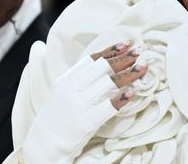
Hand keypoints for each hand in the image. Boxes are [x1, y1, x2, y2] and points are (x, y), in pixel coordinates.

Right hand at [22, 42, 147, 163]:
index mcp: (66, 79)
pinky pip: (109, 106)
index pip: (92, 59)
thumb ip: (79, 79)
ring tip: (143, 68)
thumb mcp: (63, 92)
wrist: (44, 144)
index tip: (125, 44)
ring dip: (129, 74)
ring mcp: (79, 104)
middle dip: (123, 58)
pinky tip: (134, 91)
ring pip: (109, 83)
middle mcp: (71, 89)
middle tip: (139, 52)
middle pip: (103, 67)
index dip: (111, 50)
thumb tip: (105, 65)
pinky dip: (123, 97)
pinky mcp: (86, 121)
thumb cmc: (58, 117)